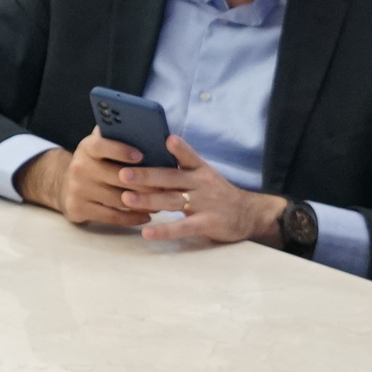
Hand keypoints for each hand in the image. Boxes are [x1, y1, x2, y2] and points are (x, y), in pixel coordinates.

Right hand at [20, 130, 151, 230]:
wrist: (64, 186)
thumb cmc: (94, 163)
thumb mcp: (100, 146)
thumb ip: (117, 137)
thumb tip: (149, 131)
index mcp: (87, 147)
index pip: (102, 145)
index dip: (121, 150)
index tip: (141, 155)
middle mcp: (79, 167)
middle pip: (117, 177)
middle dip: (144, 183)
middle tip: (166, 187)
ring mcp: (77, 189)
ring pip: (117, 199)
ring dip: (142, 203)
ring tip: (161, 203)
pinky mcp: (78, 208)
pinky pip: (110, 216)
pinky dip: (131, 218)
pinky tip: (145, 217)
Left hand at [112, 135, 280, 245]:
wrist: (248, 214)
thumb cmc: (216, 193)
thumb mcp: (203, 174)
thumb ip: (179, 168)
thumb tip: (147, 159)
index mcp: (199, 169)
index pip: (188, 155)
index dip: (178, 147)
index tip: (164, 139)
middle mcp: (201, 183)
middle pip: (171, 178)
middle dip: (147, 176)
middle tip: (123, 173)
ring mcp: (204, 203)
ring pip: (173, 201)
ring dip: (149, 200)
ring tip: (126, 198)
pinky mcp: (207, 223)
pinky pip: (183, 227)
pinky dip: (165, 230)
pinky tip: (147, 232)